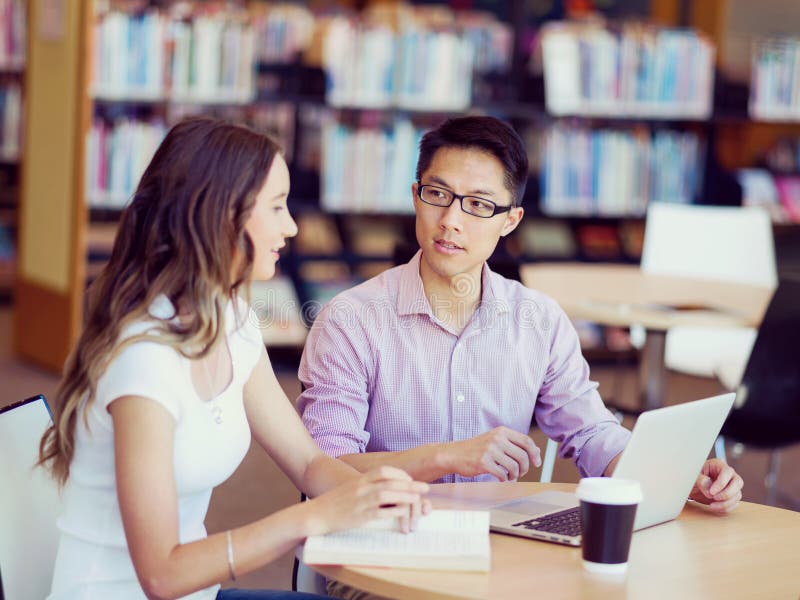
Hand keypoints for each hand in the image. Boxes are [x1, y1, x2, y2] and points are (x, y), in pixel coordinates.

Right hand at [301, 466, 430, 536]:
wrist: (315, 514)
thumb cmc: (333, 503)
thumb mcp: (350, 489)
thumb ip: (365, 486)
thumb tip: (383, 488)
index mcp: (359, 480)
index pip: (383, 471)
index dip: (400, 474)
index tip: (410, 479)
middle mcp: (360, 488)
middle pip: (389, 482)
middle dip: (410, 484)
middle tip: (425, 488)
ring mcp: (360, 502)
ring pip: (386, 494)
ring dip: (405, 495)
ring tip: (418, 498)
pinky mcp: (358, 516)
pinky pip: (379, 512)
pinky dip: (393, 511)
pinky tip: (403, 512)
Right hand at [444, 427, 541, 481]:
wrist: (455, 454)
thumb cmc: (477, 449)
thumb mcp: (495, 440)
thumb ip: (514, 444)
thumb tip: (536, 451)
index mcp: (502, 431)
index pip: (526, 441)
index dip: (535, 453)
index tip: (537, 463)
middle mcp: (497, 438)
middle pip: (523, 456)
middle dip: (525, 468)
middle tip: (520, 473)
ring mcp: (490, 450)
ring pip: (514, 467)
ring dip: (515, 475)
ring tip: (510, 477)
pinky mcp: (483, 462)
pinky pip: (502, 474)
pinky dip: (505, 480)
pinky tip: (502, 479)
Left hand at [688, 458, 742, 512]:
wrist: (693, 487)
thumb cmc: (693, 478)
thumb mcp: (693, 477)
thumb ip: (700, 481)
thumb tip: (710, 491)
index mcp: (718, 464)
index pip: (727, 472)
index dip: (721, 483)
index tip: (711, 492)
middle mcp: (729, 474)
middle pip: (738, 482)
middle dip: (727, 493)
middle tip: (714, 498)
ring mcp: (732, 485)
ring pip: (737, 494)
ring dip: (726, 503)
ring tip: (712, 505)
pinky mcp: (732, 496)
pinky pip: (735, 503)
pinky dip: (726, 508)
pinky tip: (716, 508)